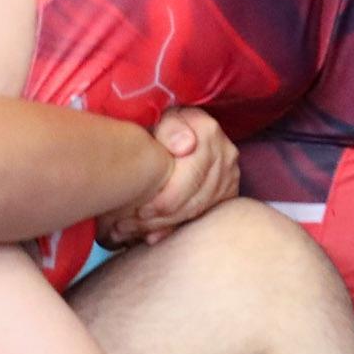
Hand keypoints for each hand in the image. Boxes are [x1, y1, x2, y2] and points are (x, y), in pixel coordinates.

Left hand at [98, 107, 239, 247]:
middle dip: (158, 218)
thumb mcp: (162, 116)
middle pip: (194, 200)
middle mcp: (225, 156)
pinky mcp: (227, 194)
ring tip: (129, 232)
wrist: (182, 125)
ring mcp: (230, 177)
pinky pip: (202, 218)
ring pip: (196, 212)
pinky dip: (174, 229)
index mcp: (209, 133)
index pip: (190, 177)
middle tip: (124, 227)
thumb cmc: (164, 123)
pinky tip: (150, 236)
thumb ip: (171, 129)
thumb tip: (185, 146)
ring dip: (161, 226)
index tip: (138, 210)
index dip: (163, 198)